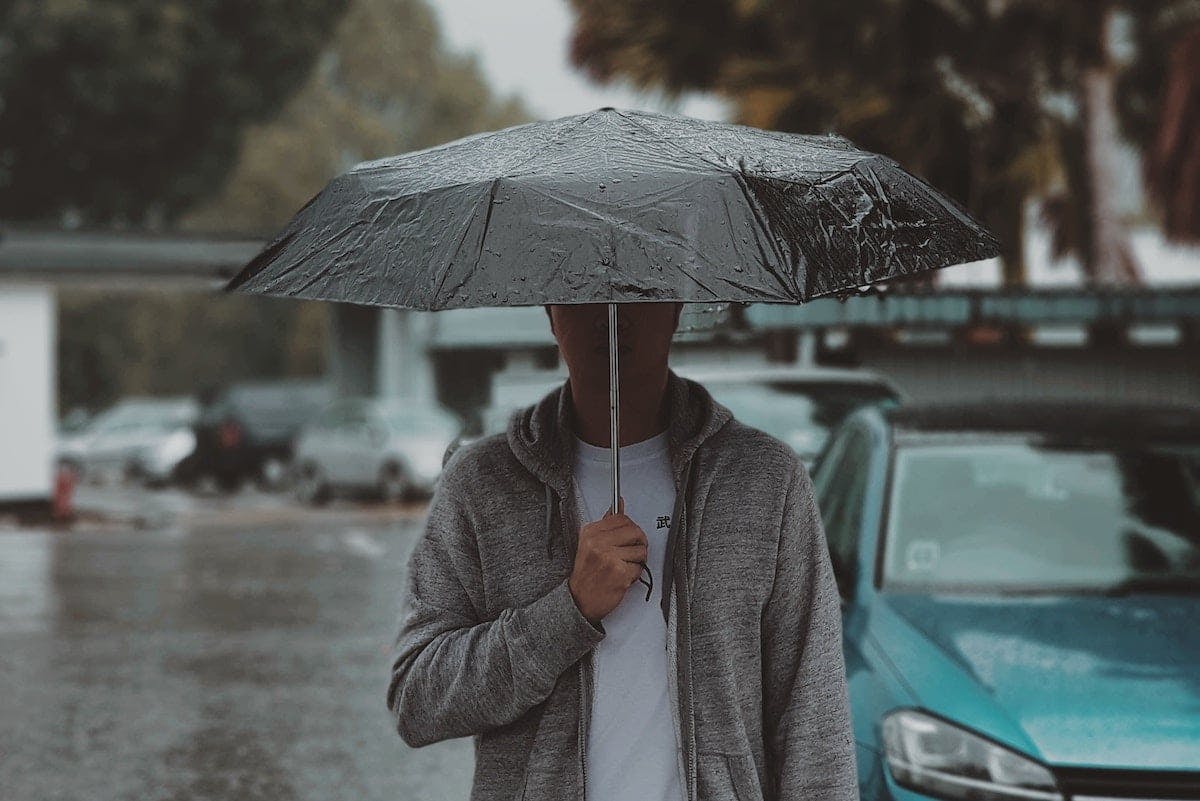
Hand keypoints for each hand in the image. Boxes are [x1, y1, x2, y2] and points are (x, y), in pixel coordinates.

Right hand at [567, 497, 647, 624]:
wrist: (579, 600)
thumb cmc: (586, 574)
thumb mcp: (590, 544)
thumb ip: (606, 524)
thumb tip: (618, 504)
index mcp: (591, 532)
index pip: (622, 518)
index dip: (630, 528)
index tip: (628, 536)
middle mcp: (599, 543)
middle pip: (635, 532)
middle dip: (639, 543)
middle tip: (632, 552)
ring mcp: (609, 557)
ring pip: (641, 550)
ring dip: (637, 561)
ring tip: (624, 566)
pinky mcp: (620, 572)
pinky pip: (639, 568)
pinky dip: (634, 574)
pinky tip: (623, 577)